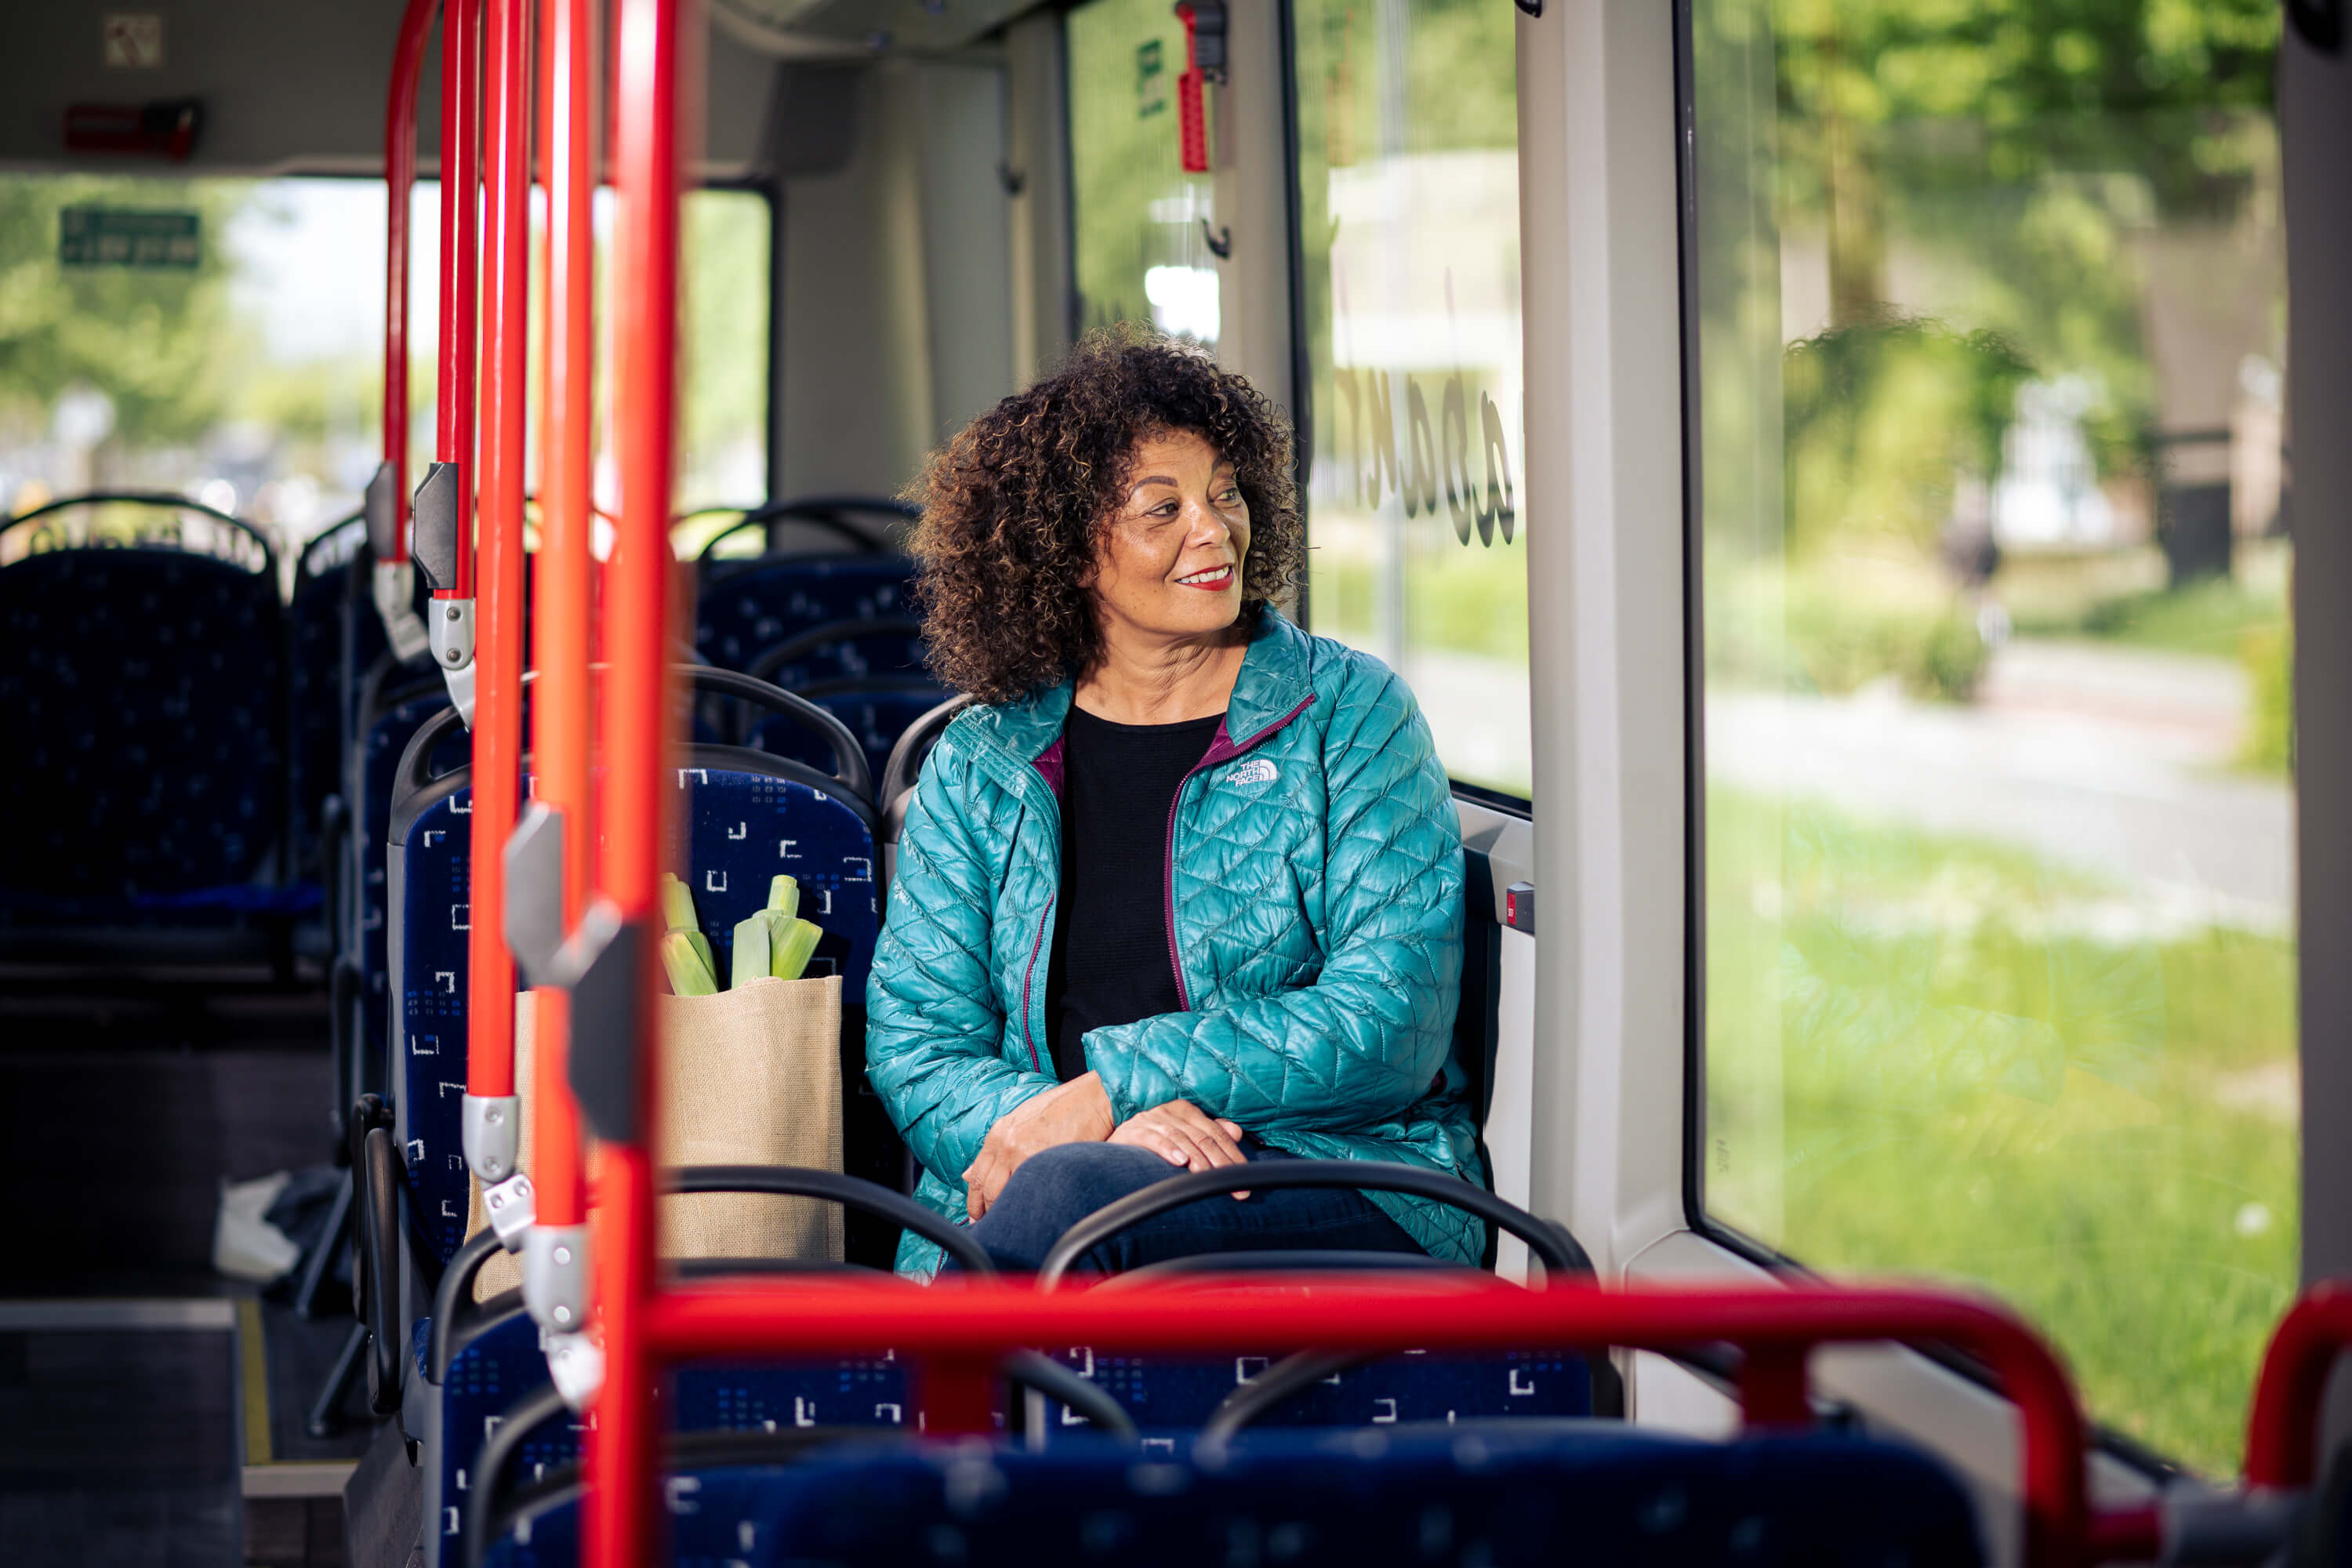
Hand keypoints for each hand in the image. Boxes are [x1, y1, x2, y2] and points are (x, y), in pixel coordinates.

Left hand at [964, 1072, 1115, 1219]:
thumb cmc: (1063, 1107)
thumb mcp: (1022, 1119)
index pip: (977, 1176)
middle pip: (987, 1190)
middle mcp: (1006, 1144)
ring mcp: (1024, 1154)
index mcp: (999, 1133)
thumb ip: (997, 1147)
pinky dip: (1026, 1207)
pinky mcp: (1045, 1162)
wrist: (1094, 1098)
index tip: (976, 1214)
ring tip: (1009, 1225)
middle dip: (986, 1211)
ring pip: (1004, 1195)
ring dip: (1005, 1211)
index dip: (974, 1200)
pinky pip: (1028, 1193)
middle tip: (988, 1225)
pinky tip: (1030, 1215)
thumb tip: (969, 1174)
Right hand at [1109, 1101, 1250, 1198]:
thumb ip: (1209, 1133)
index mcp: (1187, 1111)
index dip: (1232, 1155)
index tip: (1244, 1178)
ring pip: (1182, 1138)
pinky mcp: (1133, 1131)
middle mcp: (1171, 1112)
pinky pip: (1154, 1139)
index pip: (1216, 1133)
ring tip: (1208, 1174)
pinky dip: (1168, 1149)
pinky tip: (1179, 1160)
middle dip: (1221, 1163)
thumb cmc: (1152, 1142)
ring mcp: (1152, 1120)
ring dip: (1197, 1157)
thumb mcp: (1183, 1135)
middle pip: (1203, 1137)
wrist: (1113, 1144)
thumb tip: (1236, 1132)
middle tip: (1234, 1187)